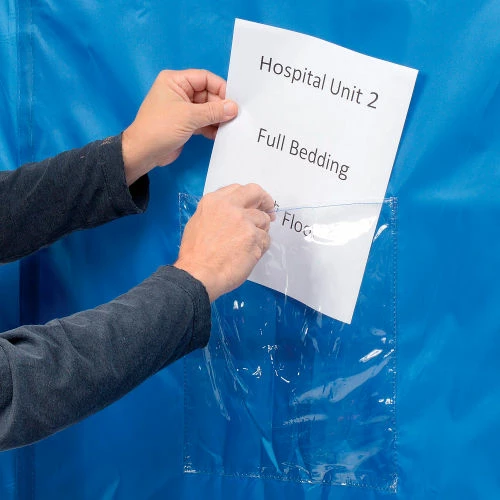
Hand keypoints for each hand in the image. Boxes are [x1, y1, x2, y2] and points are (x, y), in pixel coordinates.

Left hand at [122, 69, 237, 184]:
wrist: (143, 153)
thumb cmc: (160, 128)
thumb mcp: (189, 117)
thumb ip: (213, 111)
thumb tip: (233, 108)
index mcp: (175, 81)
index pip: (205, 78)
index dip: (221, 88)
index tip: (234, 102)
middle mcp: (179, 92)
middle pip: (208, 94)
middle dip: (221, 106)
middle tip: (236, 117)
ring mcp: (182, 108)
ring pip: (207, 109)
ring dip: (218, 118)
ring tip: (231, 127)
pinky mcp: (185, 124)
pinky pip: (203, 122)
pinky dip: (212, 127)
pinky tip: (221, 135)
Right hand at [174, 184, 275, 301]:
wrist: (198, 274)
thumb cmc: (195, 253)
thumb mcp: (198, 222)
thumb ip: (217, 212)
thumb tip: (234, 211)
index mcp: (215, 201)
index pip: (239, 188)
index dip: (251, 196)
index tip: (255, 203)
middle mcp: (231, 207)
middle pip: (257, 194)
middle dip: (266, 201)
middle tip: (270, 211)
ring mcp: (244, 222)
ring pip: (264, 220)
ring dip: (261, 231)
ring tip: (250, 244)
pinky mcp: (254, 238)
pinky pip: (266, 240)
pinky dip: (261, 247)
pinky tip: (249, 255)